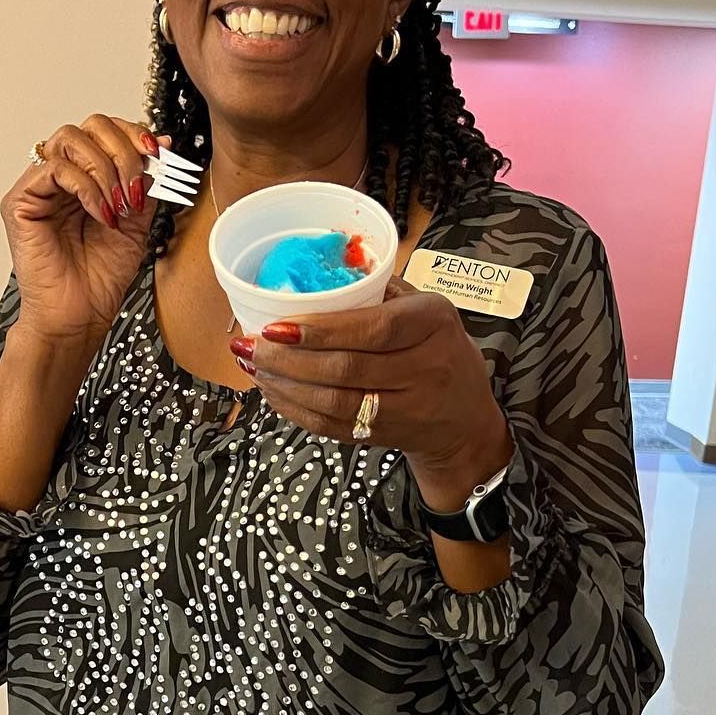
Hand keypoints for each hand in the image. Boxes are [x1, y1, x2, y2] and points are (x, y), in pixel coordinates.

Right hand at [0, 115, 158, 353]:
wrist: (79, 316)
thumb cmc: (100, 278)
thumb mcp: (138, 220)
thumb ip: (145, 181)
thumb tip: (163, 143)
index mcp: (86, 176)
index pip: (105, 131)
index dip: (133, 134)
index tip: (158, 153)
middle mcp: (60, 176)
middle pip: (89, 126)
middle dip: (123, 152)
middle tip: (136, 188)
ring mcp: (38, 186)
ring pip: (70, 139)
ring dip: (106, 169)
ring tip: (119, 206)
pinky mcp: (20, 201)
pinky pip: (54, 169)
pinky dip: (86, 187)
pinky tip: (102, 214)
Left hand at [233, 278, 513, 508]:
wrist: (464, 420)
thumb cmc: (438, 350)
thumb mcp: (427, 311)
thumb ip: (381, 292)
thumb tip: (314, 277)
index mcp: (433, 323)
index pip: (373, 329)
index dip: (321, 331)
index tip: (277, 325)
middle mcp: (425, 367)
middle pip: (345, 369)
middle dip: (288, 359)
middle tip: (251, 345)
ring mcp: (406, 409)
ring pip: (333, 402)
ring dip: (285, 385)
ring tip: (254, 366)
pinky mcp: (384, 437)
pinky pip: (331, 426)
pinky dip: (295, 410)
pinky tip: (274, 391)